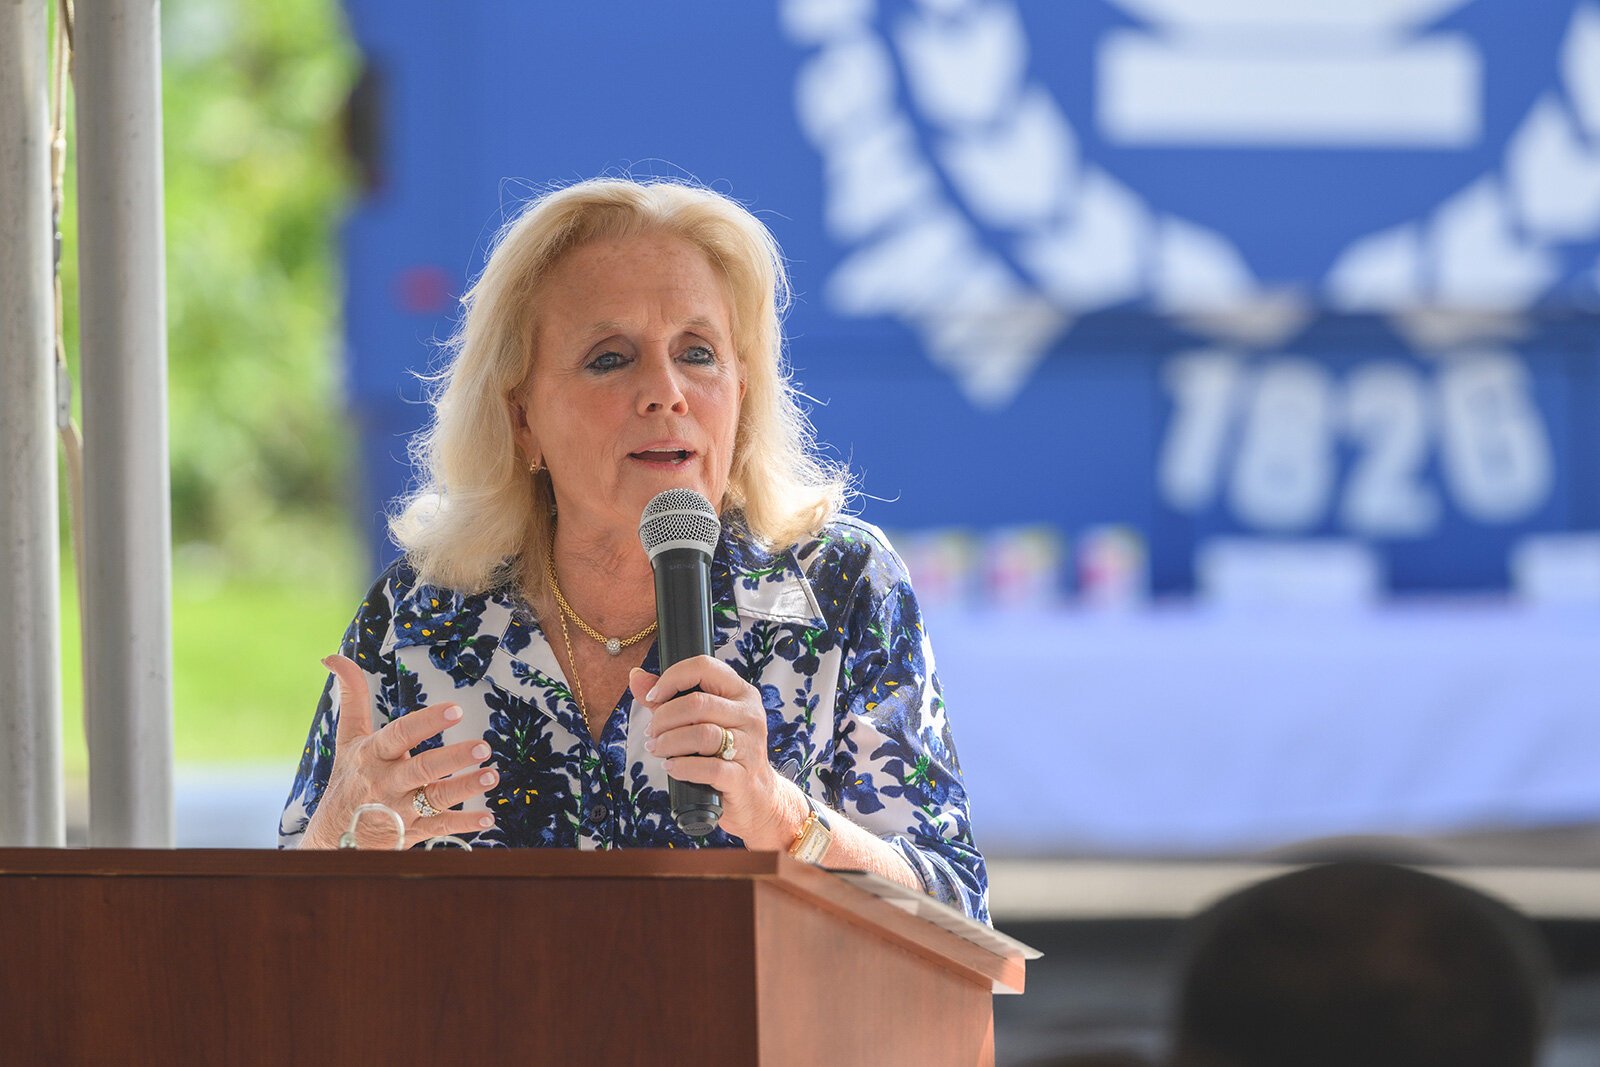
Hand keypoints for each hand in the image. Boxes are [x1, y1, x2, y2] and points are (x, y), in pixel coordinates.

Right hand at [300, 654, 499, 848]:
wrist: (332, 837)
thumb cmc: (348, 779)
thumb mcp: (348, 739)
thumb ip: (351, 697)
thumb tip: (333, 657)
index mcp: (373, 754)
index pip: (401, 734)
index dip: (427, 722)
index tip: (455, 709)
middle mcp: (386, 782)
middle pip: (422, 768)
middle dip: (453, 758)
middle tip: (483, 746)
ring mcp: (400, 809)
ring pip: (436, 798)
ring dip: (466, 787)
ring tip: (492, 775)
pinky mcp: (411, 832)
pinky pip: (441, 828)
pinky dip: (465, 824)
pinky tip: (488, 817)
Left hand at [630, 658, 805, 849]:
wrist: (755, 796)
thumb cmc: (723, 753)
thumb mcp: (700, 720)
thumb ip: (668, 699)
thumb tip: (636, 677)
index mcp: (740, 692)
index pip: (704, 667)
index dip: (672, 678)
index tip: (653, 697)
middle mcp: (749, 714)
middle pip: (698, 704)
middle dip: (664, 718)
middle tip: (651, 733)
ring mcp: (750, 746)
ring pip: (702, 734)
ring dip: (669, 743)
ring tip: (658, 749)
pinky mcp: (743, 776)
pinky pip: (709, 768)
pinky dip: (682, 767)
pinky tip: (672, 768)